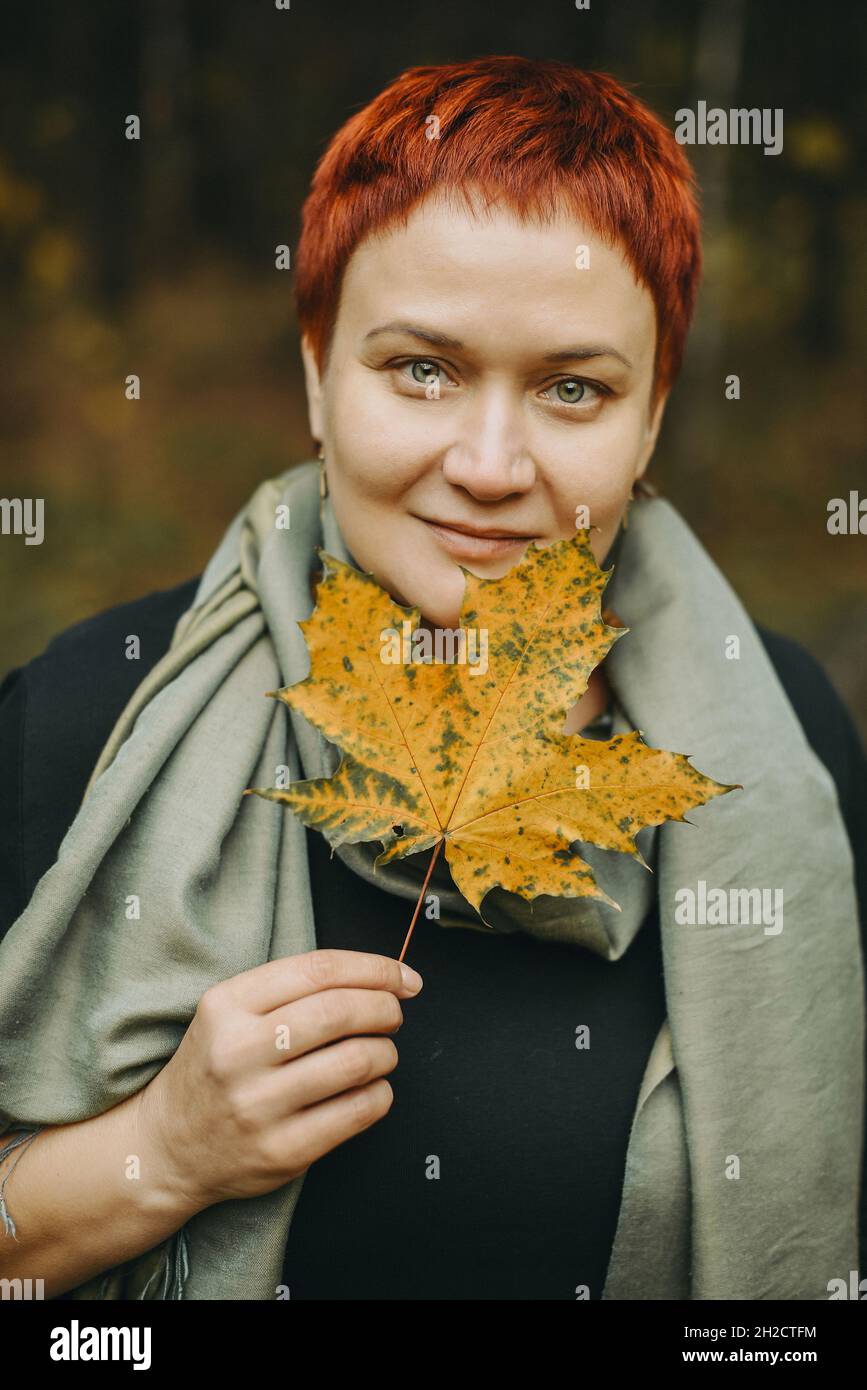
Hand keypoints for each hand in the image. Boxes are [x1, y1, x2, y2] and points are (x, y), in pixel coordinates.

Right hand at [136, 949, 422, 1210]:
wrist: (167, 1146)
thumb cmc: (216, 1067)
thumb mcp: (229, 1012)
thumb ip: (293, 989)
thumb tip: (383, 978)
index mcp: (227, 1005)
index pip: (318, 970)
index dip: (374, 968)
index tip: (403, 977)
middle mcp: (237, 1053)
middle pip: (339, 1013)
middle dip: (384, 1008)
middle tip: (394, 1014)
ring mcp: (257, 1106)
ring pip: (355, 1063)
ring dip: (386, 1052)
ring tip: (381, 1052)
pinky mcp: (280, 1151)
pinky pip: (356, 1113)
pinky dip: (380, 1094)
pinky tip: (371, 1088)